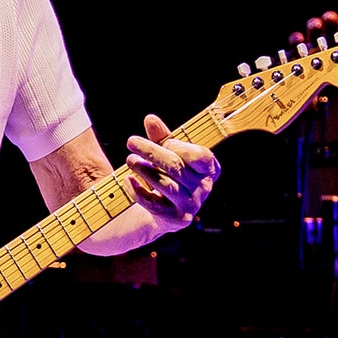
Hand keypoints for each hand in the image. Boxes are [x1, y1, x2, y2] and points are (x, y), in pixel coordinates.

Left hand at [124, 114, 220, 231]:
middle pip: (176, 167)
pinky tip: (127, 179)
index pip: (201, 156)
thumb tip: (151, 119)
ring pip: (166, 185)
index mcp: (209, 168)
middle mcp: (204, 188)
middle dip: (151, 152)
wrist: (166, 209)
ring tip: (129, 160)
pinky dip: (138, 191)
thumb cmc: (170, 173)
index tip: (164, 142)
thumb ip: (161, 136)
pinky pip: (154, 204)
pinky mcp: (177, 218)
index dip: (180, 147)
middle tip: (131, 141)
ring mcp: (191, 204)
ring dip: (145, 170)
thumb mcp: (168, 152)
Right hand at [288, 7, 337, 133]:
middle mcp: (327, 51)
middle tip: (328, 20)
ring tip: (315, 31)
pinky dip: (294, 42)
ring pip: (308, 35)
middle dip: (327, 21)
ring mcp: (309, 57)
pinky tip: (299, 43)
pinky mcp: (294, 65)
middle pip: (326, 28)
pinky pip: (291, 49)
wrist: (324, 120)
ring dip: (311, 29)